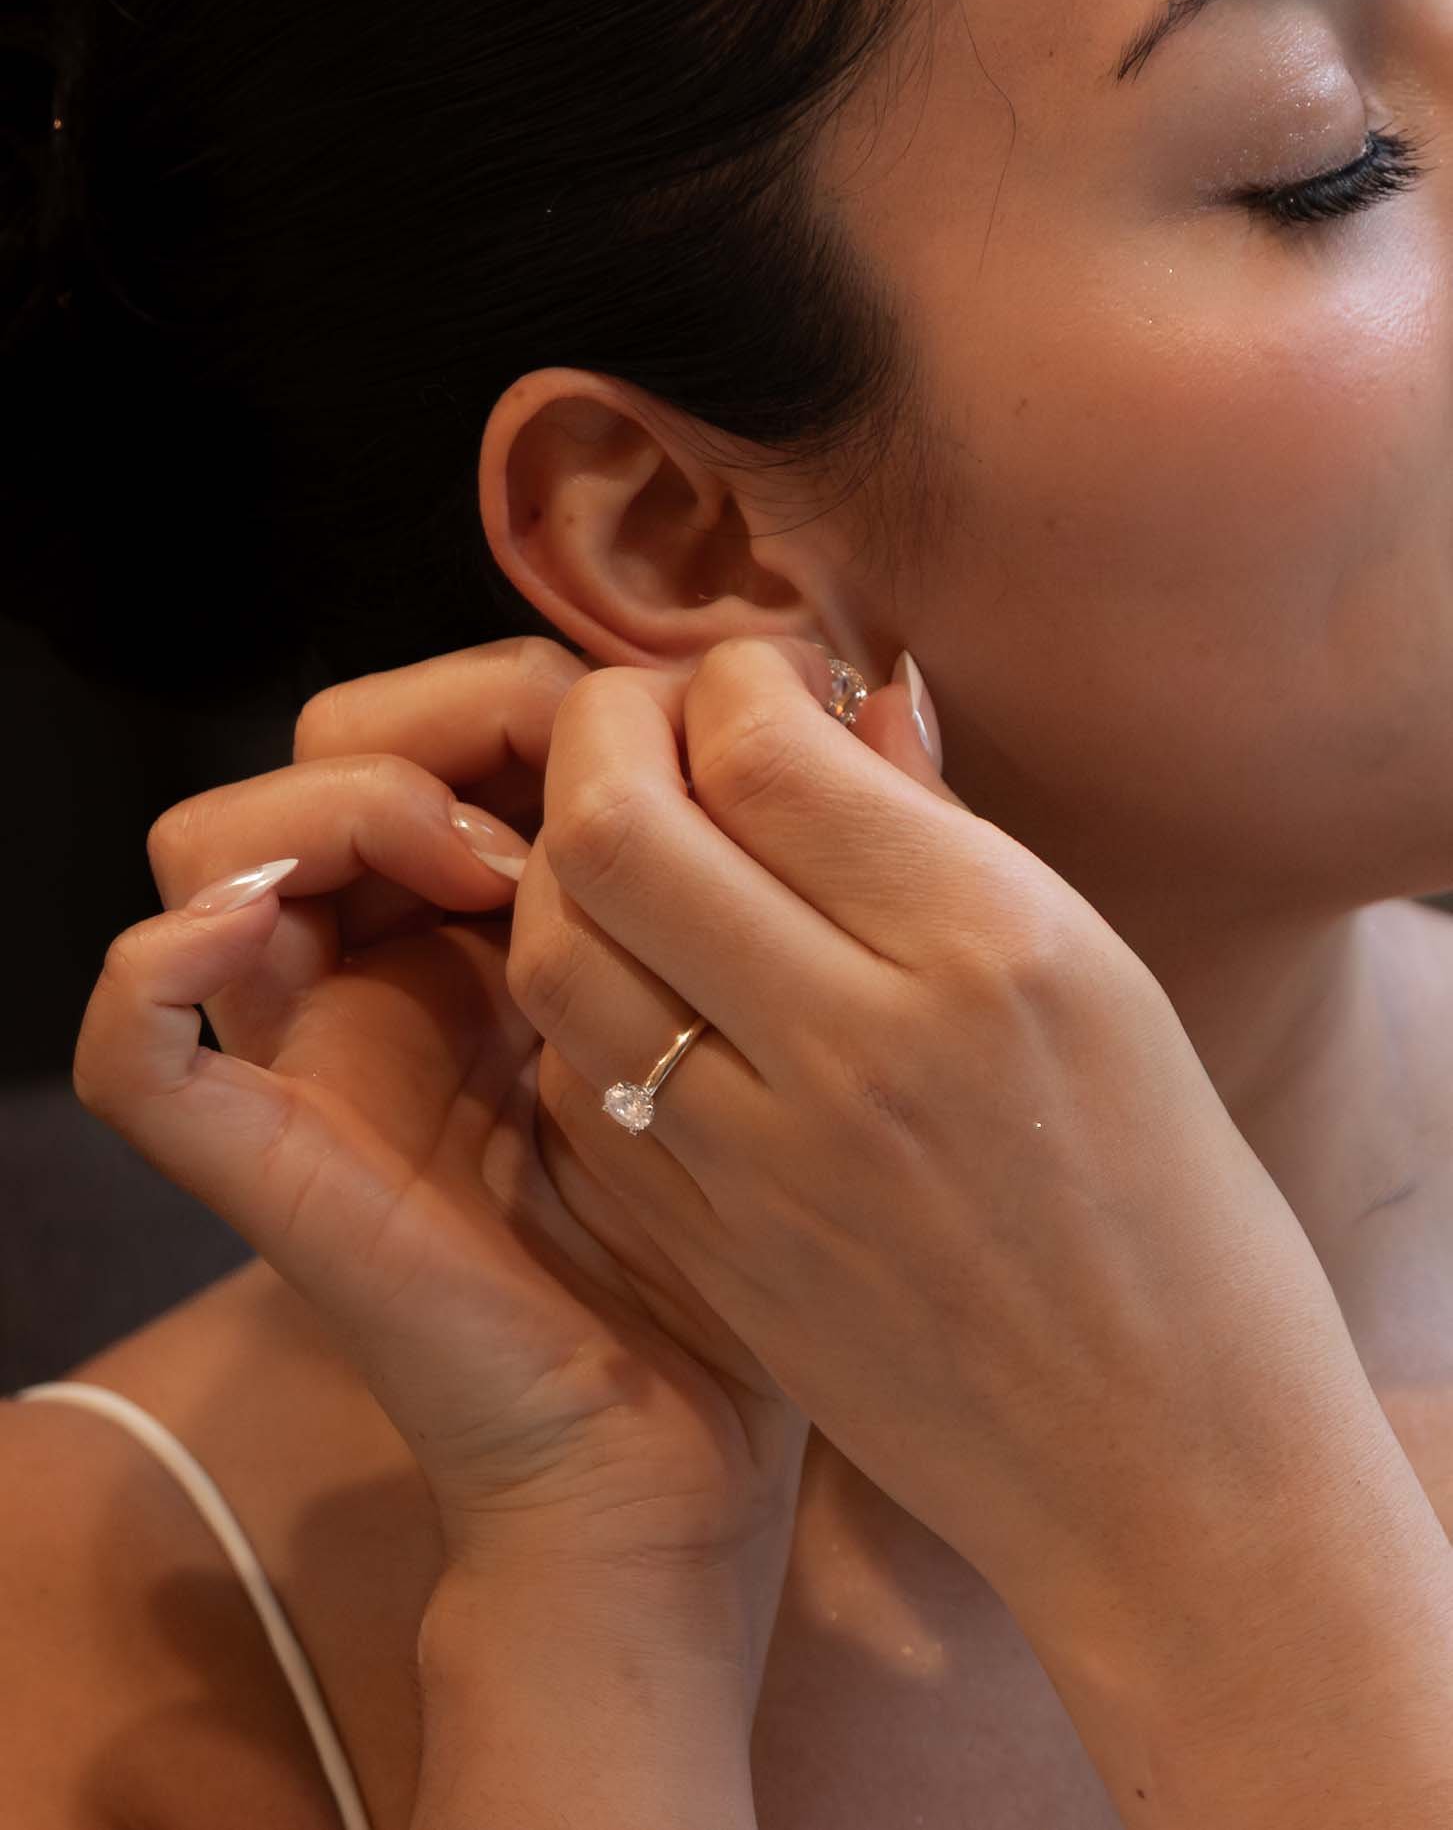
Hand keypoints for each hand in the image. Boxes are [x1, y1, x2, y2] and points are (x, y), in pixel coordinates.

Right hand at [67, 636, 814, 1697]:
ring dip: (339, 806)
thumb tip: (888, 690)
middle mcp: (394, 966)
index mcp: (504, 923)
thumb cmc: (756, 1229)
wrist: (682, 1445)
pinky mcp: (267, 1161)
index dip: (536, 694)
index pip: (453, 721)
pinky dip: (161, 963)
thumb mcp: (782, 1008)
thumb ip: (805, 857)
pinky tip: (263, 924)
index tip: (665, 753)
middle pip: (331, 749)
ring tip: (478, 868)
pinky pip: (135, 1045)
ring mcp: (316, 1056)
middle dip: (444, 721)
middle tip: (570, 801)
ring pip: (209, 843)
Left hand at [500, 636, 1387, 1639]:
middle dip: (603, 735)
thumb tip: (848, 704)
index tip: (749, 691)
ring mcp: (763, 1164)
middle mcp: (860, 1046)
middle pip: (617, 828)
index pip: (761, 747)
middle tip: (646, 731)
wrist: (1163, 1457)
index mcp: (990, 947)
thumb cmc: (1167, 1197)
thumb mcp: (1102, 976)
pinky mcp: (707, 1252)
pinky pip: (575, 1082)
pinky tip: (640, 987)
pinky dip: (581, 1003)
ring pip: (558, 953)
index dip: (724, 682)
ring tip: (629, 851)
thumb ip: (946, 830)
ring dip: (565, 867)